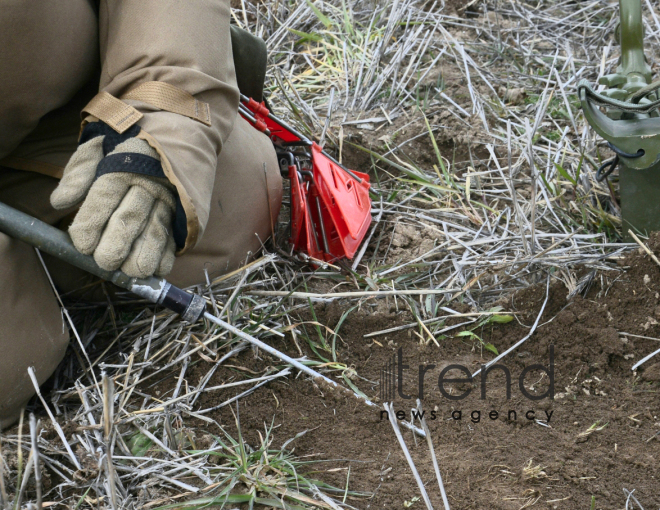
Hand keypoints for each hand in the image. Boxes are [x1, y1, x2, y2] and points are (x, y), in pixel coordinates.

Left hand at [51, 122, 176, 277]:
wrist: (181, 128)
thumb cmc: (128, 144)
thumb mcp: (98, 148)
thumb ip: (77, 174)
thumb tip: (59, 203)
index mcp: (121, 164)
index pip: (104, 196)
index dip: (92, 222)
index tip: (82, 244)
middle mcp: (148, 181)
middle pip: (130, 216)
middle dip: (117, 243)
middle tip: (106, 262)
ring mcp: (171, 196)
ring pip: (156, 229)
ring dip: (145, 253)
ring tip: (134, 272)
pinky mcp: (186, 209)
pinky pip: (176, 234)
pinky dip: (169, 253)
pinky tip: (158, 268)